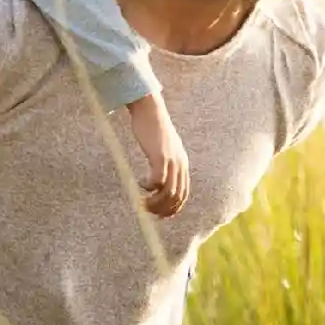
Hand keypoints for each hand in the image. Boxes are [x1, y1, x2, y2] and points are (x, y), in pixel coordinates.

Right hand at [127, 93, 190, 218]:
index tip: (159, 215)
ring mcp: (172, 160)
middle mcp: (180, 164)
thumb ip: (164, 162)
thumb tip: (157, 179)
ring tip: (143, 203)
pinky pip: (157, 180)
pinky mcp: (160, 156)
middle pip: (176, 197)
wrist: (150, 109)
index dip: (173, 209)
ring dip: (155, 203)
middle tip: (147, 210)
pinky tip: (140, 184)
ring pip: (168, 192)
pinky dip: (149, 187)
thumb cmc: (152, 129)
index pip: (183, 194)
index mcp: (182, 164)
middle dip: (162, 209)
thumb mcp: (163, 148)